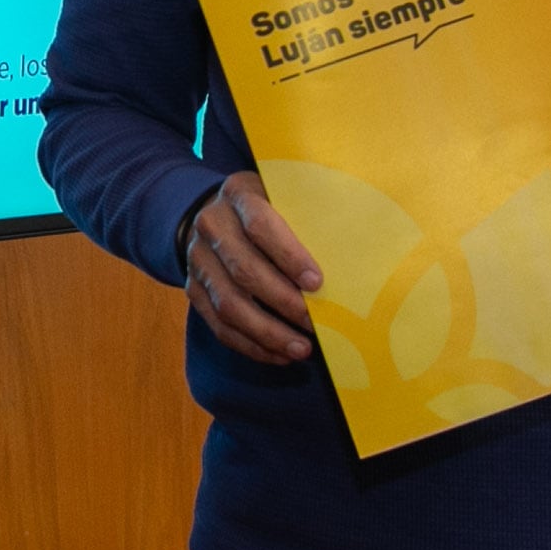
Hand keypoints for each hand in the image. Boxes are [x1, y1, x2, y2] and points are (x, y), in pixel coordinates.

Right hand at [185, 170, 322, 365]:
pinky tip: (280, 354)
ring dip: (267, 332)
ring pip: (228, 303)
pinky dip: (251, 345)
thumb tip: (356, 253)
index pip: (260, 225)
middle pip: (243, 269)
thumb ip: (310, 215)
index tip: (317, 282)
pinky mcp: (194, 289)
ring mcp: (197, 258)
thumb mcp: (287, 196)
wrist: (219, 214)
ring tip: (301, 349)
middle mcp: (211, 224)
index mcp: (239, 194)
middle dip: (283, 301)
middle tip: (315, 322)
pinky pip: (219, 325)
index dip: (289, 255)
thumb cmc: (272, 208)